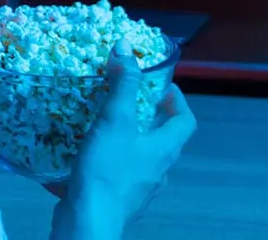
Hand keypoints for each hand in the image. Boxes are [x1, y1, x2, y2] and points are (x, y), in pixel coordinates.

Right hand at [47, 40, 196, 232]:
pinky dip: (105, 162)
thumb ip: (122, 83)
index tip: (160, 84)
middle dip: (148, 117)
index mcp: (164, 149)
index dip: (177, 100)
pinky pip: (116, 175)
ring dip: (126, 140)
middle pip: (163, 139)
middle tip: (127, 99)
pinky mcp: (117, 200)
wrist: (89, 222)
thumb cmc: (108, 169)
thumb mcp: (115, 120)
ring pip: (139, 158)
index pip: (186, 120)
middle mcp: (158, 171)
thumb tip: (126, 46)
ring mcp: (139, 189)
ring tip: (102, 124)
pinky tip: (81, 156)